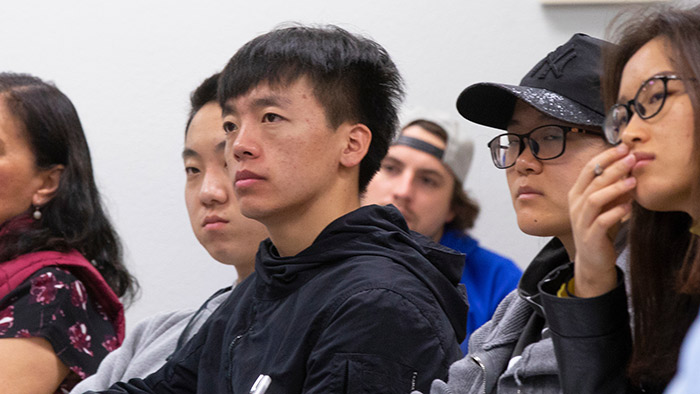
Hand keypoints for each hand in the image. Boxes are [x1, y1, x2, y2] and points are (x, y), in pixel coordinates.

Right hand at [568, 143, 635, 297]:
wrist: (593, 260)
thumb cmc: (600, 230)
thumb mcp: (608, 205)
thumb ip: (616, 189)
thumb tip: (633, 168)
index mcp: (577, 194)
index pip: (589, 169)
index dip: (605, 157)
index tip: (623, 147)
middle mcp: (576, 206)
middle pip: (593, 181)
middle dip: (613, 167)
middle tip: (632, 158)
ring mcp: (581, 221)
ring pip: (594, 199)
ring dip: (615, 188)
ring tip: (633, 182)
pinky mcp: (590, 237)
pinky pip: (601, 221)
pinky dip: (616, 212)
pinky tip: (628, 207)